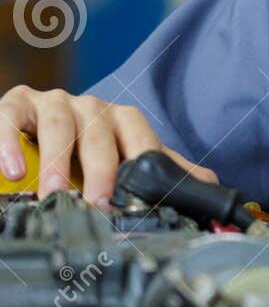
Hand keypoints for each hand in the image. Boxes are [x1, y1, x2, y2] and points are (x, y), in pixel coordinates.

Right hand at [0, 87, 217, 205]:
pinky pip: (11, 116)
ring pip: (59, 125)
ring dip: (57, 162)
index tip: (136, 198)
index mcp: (122, 120)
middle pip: (100, 134)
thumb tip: (210, 187)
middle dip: (100, 170)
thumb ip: (162, 170)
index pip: (141, 136)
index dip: (140, 163)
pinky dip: (9, 142)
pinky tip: (13, 169)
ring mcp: (54, 102)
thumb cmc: (84, 148)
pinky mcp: (18, 103)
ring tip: (54, 194)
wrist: (36, 126)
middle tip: (96, 204)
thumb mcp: (122, 158)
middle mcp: (91, 107)